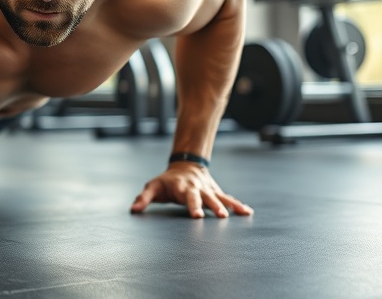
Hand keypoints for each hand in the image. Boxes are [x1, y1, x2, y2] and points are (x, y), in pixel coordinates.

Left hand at [130, 162, 253, 217]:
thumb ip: (144, 198)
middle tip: (220, 216)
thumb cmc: (166, 181)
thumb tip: (133, 210)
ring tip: (240, 214)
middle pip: (206, 197)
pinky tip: (248, 212)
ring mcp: (208, 189)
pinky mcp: (216, 192)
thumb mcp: (153, 187)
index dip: (192, 206)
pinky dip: (238, 204)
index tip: (196, 215)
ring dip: (229, 205)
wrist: (185, 165)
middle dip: (213, 206)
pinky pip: (228, 198)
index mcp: (182, 188)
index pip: (187, 197)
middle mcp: (197, 188)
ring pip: (220, 197)